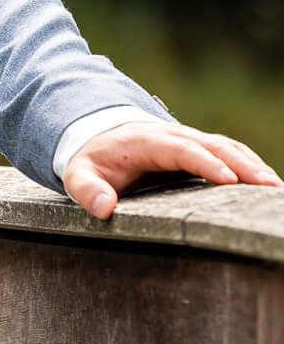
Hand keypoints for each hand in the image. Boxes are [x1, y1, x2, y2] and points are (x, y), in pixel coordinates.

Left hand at [62, 122, 280, 220]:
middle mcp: (175, 135)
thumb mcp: (78, 174)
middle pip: (216, 145)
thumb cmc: (92, 160)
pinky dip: (250, 166)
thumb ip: (86, 190)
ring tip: (276, 189)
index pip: (184, 150)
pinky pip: (230, 155)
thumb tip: (103, 208)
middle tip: (269, 185)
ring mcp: (190, 141)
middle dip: (244, 164)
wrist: (99, 136)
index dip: (207, 163)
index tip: (229, 179)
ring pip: (229, 148)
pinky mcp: (200, 150)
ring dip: (254, 165)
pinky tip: (266, 185)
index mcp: (149, 141)